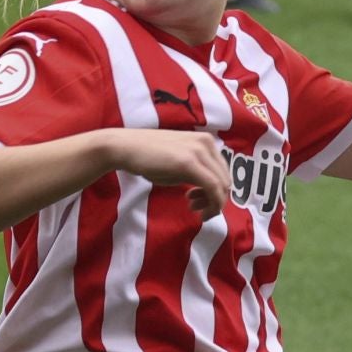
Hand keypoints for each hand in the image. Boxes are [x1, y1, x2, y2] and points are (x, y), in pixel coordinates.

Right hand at [108, 129, 227, 216]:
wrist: (126, 148)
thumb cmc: (147, 157)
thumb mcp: (178, 163)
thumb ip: (196, 172)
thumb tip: (209, 192)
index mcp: (206, 141)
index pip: (223, 172)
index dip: (216, 192)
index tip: (199, 201)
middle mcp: (207, 143)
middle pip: (226, 180)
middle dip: (215, 200)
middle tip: (196, 209)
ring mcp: (199, 151)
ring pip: (222, 186)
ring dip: (213, 204)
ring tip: (195, 209)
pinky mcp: (189, 163)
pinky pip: (212, 188)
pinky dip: (211, 203)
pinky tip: (193, 209)